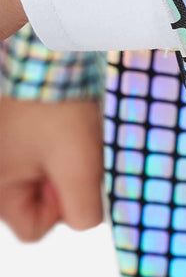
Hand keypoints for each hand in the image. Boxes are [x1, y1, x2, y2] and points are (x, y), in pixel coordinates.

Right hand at [0, 97, 103, 241]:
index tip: (71, 169)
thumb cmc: (54, 102)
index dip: (62, 206)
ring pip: (42, 169)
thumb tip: (86, 220)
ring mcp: (3, 144)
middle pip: (38, 197)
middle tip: (73, 141)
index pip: (34, 227)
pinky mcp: (11, 124)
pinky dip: (56, 134)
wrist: (43, 48)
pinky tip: (63, 112)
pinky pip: (38, 146)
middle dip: (63, 174)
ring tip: (68, 122)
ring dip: (62, 153)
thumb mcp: (78, 163)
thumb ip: (83, 209)